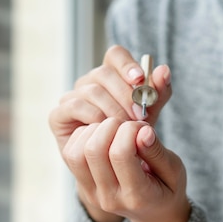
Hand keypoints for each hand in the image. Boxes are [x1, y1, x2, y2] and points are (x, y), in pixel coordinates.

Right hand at [49, 45, 171, 153]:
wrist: (114, 166)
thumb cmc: (132, 135)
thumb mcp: (150, 113)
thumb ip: (159, 92)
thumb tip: (164, 69)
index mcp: (111, 75)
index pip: (115, 55)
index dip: (126, 64)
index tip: (140, 80)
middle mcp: (89, 82)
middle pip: (104, 73)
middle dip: (125, 94)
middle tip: (140, 115)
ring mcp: (72, 97)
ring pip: (92, 90)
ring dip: (112, 109)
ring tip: (127, 127)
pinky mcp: (59, 114)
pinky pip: (75, 106)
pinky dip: (93, 117)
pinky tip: (107, 129)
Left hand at [63, 118, 190, 221]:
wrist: (154, 214)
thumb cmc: (167, 188)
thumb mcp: (174, 171)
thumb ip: (157, 152)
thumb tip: (143, 131)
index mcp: (137, 196)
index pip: (120, 154)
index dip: (129, 130)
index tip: (142, 127)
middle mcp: (109, 197)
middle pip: (93, 150)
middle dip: (109, 126)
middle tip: (125, 125)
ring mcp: (92, 193)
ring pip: (76, 153)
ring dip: (93, 132)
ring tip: (112, 130)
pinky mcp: (82, 186)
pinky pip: (71, 155)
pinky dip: (83, 137)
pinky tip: (102, 135)